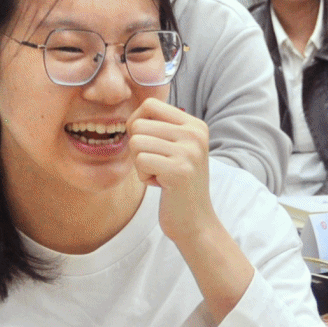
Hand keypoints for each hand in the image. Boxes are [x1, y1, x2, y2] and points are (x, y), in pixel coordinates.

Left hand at [127, 96, 252, 322]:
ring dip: (140, 163)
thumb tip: (131, 115)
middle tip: (156, 166)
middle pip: (138, 124)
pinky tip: (160, 185)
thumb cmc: (178, 185)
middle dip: (138, 148)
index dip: (137, 123)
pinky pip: (140, 161)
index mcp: (195, 125)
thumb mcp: (176, 149)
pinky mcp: (179, 170)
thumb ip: (160, 128)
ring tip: (160, 175)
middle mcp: (195, 134)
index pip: (150, 104)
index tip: (146, 144)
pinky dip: (143, 176)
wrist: (195, 221)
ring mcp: (189, 151)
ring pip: (136, 142)